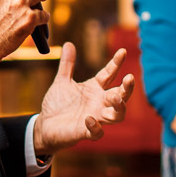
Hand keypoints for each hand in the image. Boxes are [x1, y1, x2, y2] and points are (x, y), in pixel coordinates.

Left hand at [32, 42, 135, 156]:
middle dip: (127, 88)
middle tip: (129, 78)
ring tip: (116, 98)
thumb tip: (68, 43)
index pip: (109, 74)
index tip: (122, 51)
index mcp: (95, 89)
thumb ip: (67, 64)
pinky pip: (97, 133)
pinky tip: (89, 118)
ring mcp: (95, 118)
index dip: (116, 63)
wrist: (45, 125)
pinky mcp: (85, 132)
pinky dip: (95, 127)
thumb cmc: (57, 104)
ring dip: (119, 107)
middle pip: (120, 96)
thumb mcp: (62, 81)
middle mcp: (99, 103)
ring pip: (117, 116)